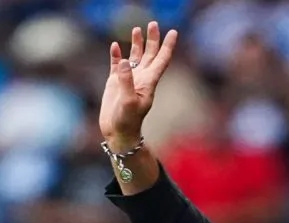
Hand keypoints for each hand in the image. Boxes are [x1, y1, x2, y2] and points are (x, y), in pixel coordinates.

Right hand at [100, 22, 179, 144]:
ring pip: (135, 57)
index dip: (168, 46)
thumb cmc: (127, 122)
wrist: (118, 133)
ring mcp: (128, 80)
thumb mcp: (128, 102)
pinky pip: (116, 64)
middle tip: (153, 23)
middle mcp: (141, 78)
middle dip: (152, 39)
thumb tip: (125, 60)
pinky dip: (116, 54)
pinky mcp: (115, 83)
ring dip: (136, 43)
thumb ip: (127, 81)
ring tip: (136, 29)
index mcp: (149, 82)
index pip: (161, 60)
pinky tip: (115, 46)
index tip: (173, 32)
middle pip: (150, 54)